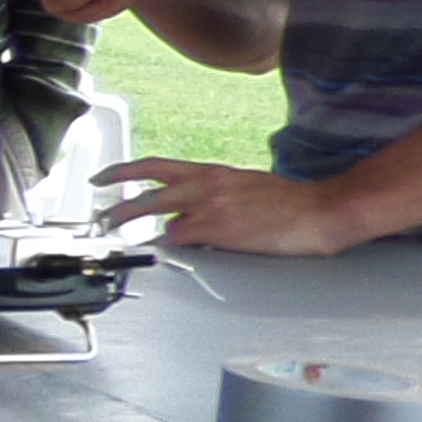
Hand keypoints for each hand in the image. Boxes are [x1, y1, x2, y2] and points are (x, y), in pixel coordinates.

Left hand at [93, 157, 367, 253]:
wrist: (319, 210)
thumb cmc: (290, 202)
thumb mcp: (243, 186)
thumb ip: (211, 195)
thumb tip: (188, 215)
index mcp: (211, 172)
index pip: (156, 167)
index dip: (122, 172)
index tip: (102, 178)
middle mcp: (206, 185)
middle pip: (146, 196)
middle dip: (117, 212)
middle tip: (102, 222)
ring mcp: (210, 207)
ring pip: (164, 222)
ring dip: (154, 236)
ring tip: (144, 247)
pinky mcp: (218, 230)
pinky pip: (186, 243)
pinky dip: (185, 250)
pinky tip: (194, 255)